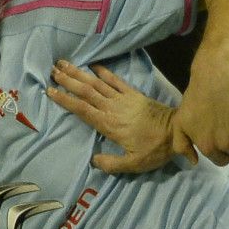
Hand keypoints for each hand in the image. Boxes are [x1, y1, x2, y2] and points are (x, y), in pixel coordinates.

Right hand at [48, 61, 176, 173]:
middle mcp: (112, 108)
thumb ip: (112, 163)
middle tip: (52, 70)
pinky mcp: (134, 94)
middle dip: (68, 80)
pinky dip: (104, 72)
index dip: (65, 100)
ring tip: (64, 64)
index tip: (50, 91)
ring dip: (80, 73)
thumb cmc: (156, 149)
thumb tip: (93, 161)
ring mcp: (123, 99)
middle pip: (86, 92)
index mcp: (109, 124)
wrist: (178, 131)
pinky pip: (116, 80)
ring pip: (97, 83)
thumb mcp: (134, 164)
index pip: (82, 110)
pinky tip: (93, 65)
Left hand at [174, 50, 228, 166]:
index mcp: (206, 146)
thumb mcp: (180, 121)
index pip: (220, 160)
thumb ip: (182, 144)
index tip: (220, 134)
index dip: (221, 148)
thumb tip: (195, 162)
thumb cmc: (196, 96)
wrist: (216, 74)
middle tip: (227, 121)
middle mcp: (223, 144)